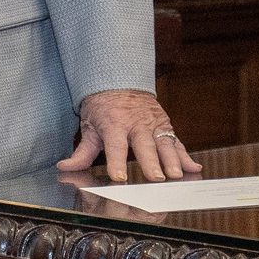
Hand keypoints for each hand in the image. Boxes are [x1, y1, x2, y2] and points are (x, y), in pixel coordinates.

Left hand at [55, 89, 202, 181]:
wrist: (119, 80)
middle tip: (157, 179)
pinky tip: (194, 169)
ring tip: (177, 176)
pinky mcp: (165, 125)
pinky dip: (186, 156)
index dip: (116, 161)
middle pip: (144, 145)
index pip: (114, 145)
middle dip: (151, 163)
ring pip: (164, 144)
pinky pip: (177, 142)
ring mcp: (153, 124)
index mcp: (113, 124)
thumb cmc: (101, 106)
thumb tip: (64, 167)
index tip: (119, 177)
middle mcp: (135, 124)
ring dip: (172, 161)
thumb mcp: (88, 126)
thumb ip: (81, 152)